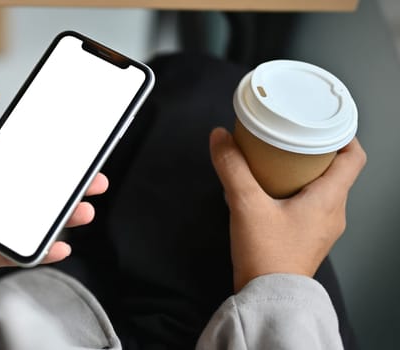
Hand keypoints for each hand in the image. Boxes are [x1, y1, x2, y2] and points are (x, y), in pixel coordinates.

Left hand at [0, 92, 108, 273]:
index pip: (18, 156)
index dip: (47, 151)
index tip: (71, 147)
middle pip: (35, 189)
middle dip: (66, 185)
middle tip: (92, 180)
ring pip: (32, 219)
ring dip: (62, 216)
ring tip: (84, 210)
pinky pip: (15, 251)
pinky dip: (40, 251)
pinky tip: (60, 245)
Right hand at [209, 127, 365, 291]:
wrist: (268, 298)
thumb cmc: (266, 253)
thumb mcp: (246, 204)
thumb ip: (232, 168)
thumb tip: (219, 136)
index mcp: (330, 199)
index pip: (354, 157)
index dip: (343, 135)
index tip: (321, 123)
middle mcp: (334, 213)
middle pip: (336, 171)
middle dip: (315, 151)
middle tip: (291, 137)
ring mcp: (322, 230)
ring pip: (321, 190)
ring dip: (303, 173)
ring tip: (276, 161)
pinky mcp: (308, 241)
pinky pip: (309, 207)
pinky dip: (294, 192)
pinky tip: (268, 192)